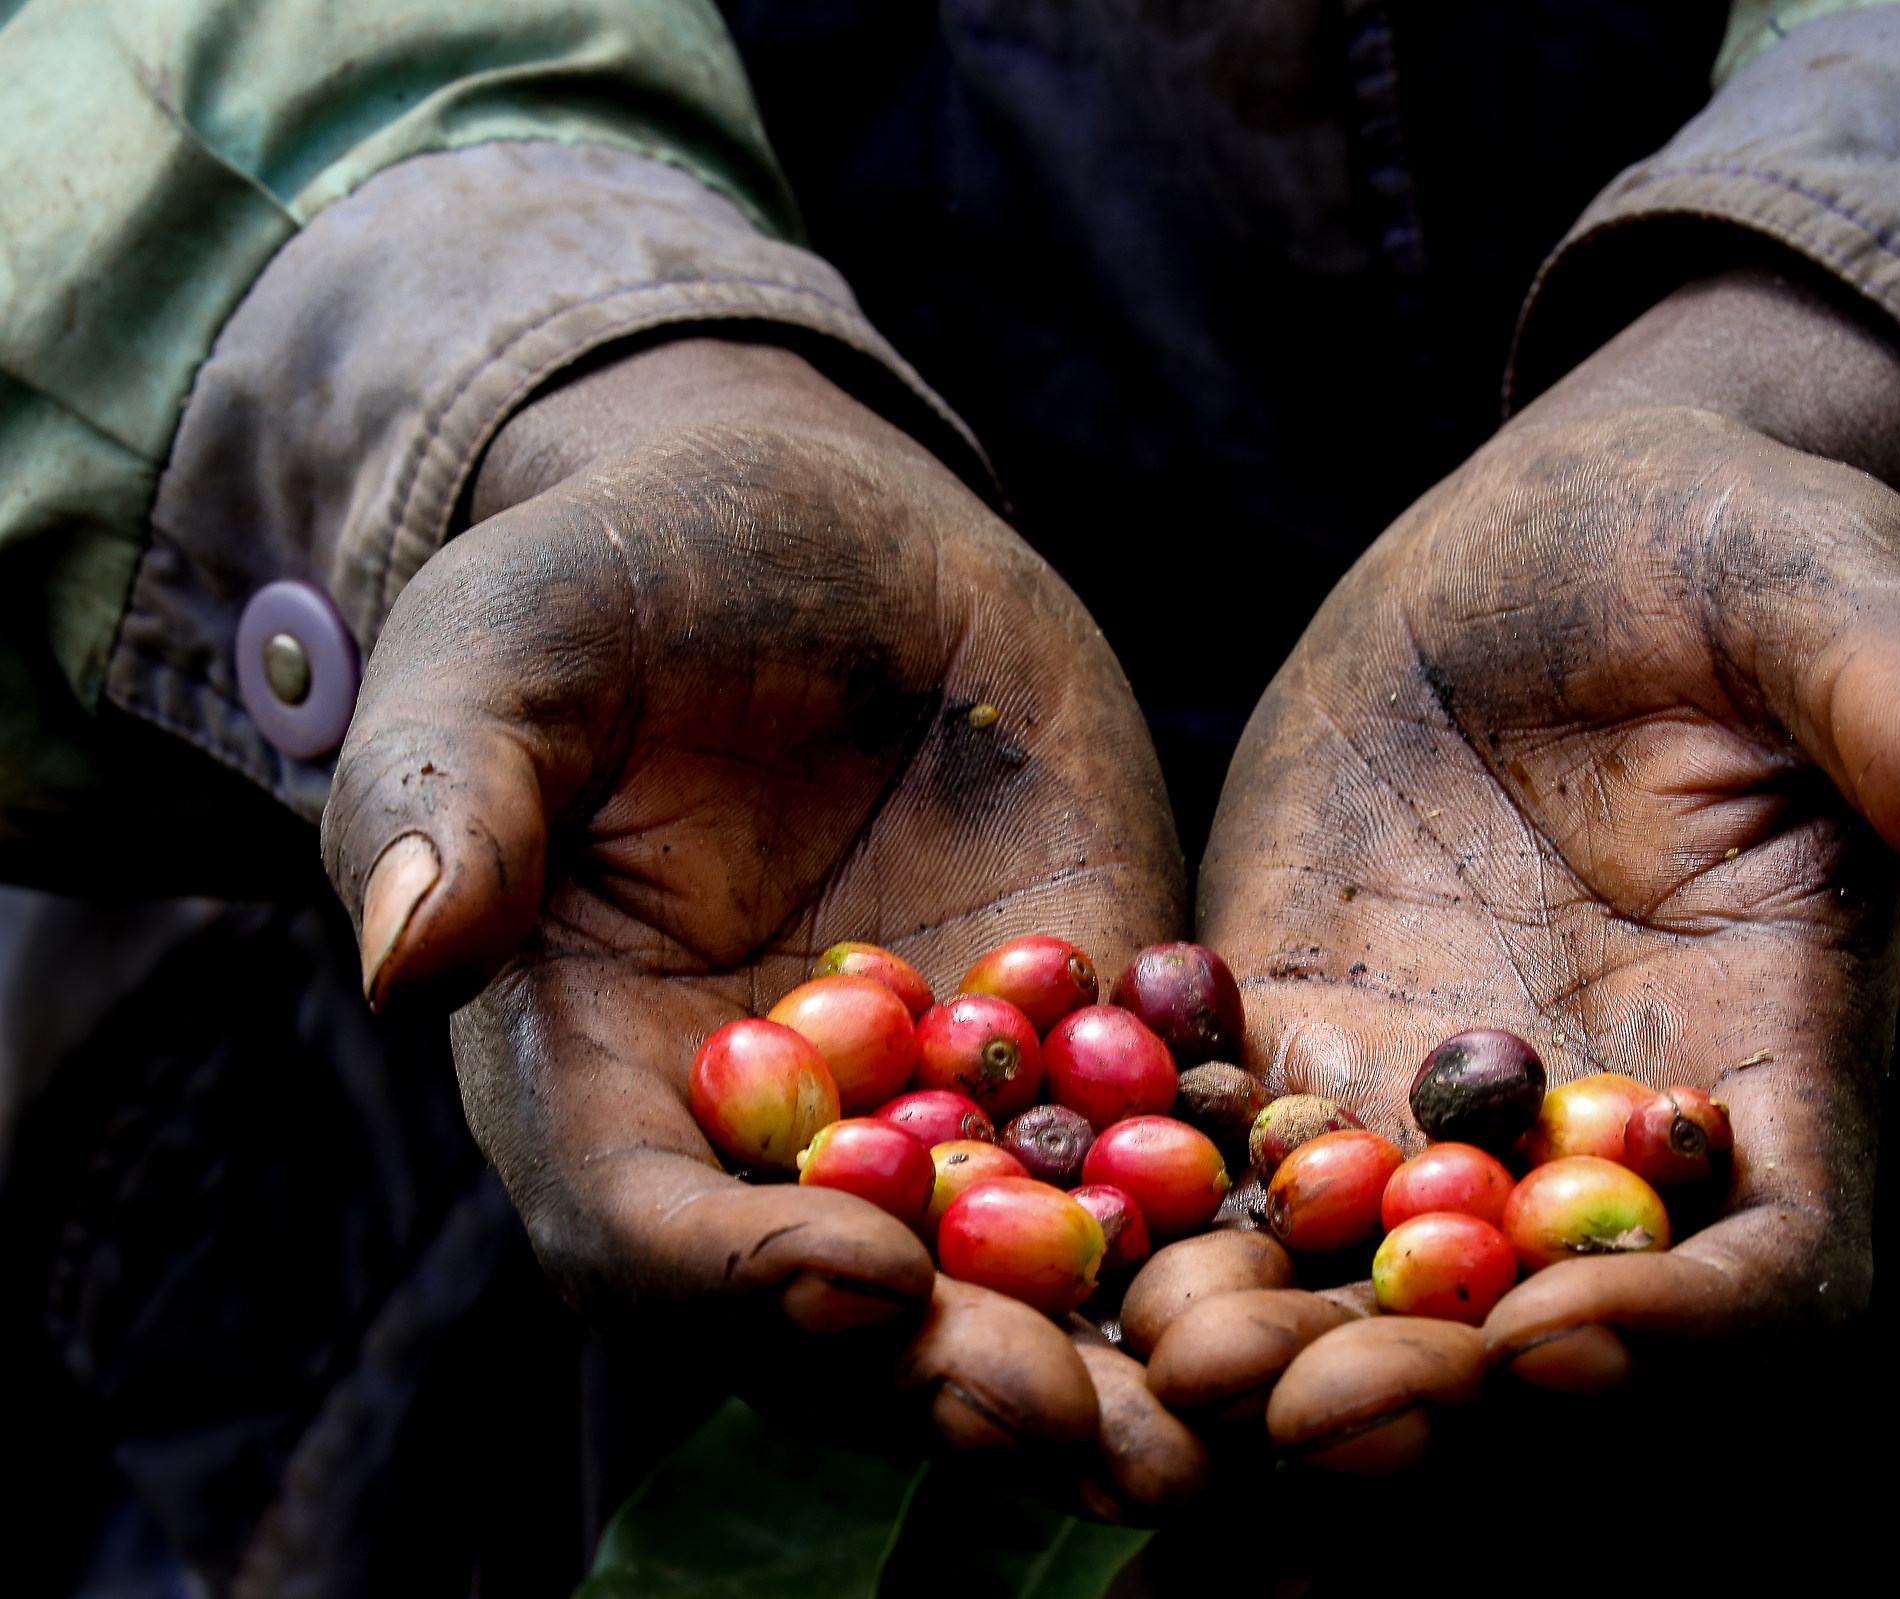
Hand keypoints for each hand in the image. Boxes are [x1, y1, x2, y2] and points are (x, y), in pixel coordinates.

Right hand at [321, 339, 1181, 1461]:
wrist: (803, 528)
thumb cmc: (608, 584)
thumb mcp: (503, 656)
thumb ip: (451, 802)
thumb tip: (402, 957)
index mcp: (604, 1083)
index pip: (643, 1228)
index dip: (737, 1272)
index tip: (856, 1270)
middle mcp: (780, 1135)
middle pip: (852, 1304)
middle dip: (956, 1369)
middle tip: (1071, 1425)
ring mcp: (945, 1093)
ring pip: (1022, 1263)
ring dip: (1117, 1352)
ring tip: (1219, 1419)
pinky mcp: (1087, 1023)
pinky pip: (1160, 1129)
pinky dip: (1233, 1200)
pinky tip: (1329, 1247)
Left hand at [1191, 270, 1899, 1447]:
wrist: (1547, 539)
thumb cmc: (1725, 539)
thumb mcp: (1820, 577)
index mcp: (1776, 1063)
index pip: (1781, 1271)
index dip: (1689, 1338)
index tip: (1555, 1346)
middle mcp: (1605, 1136)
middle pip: (1548, 1340)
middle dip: (1440, 1401)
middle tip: (1306, 1422)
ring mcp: (1441, 1108)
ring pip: (1367, 1295)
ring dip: (1276, 1357)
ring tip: (1164, 1373)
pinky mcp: (1300, 1047)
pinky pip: (1226, 1174)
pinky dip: (1160, 1236)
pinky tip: (1055, 1268)